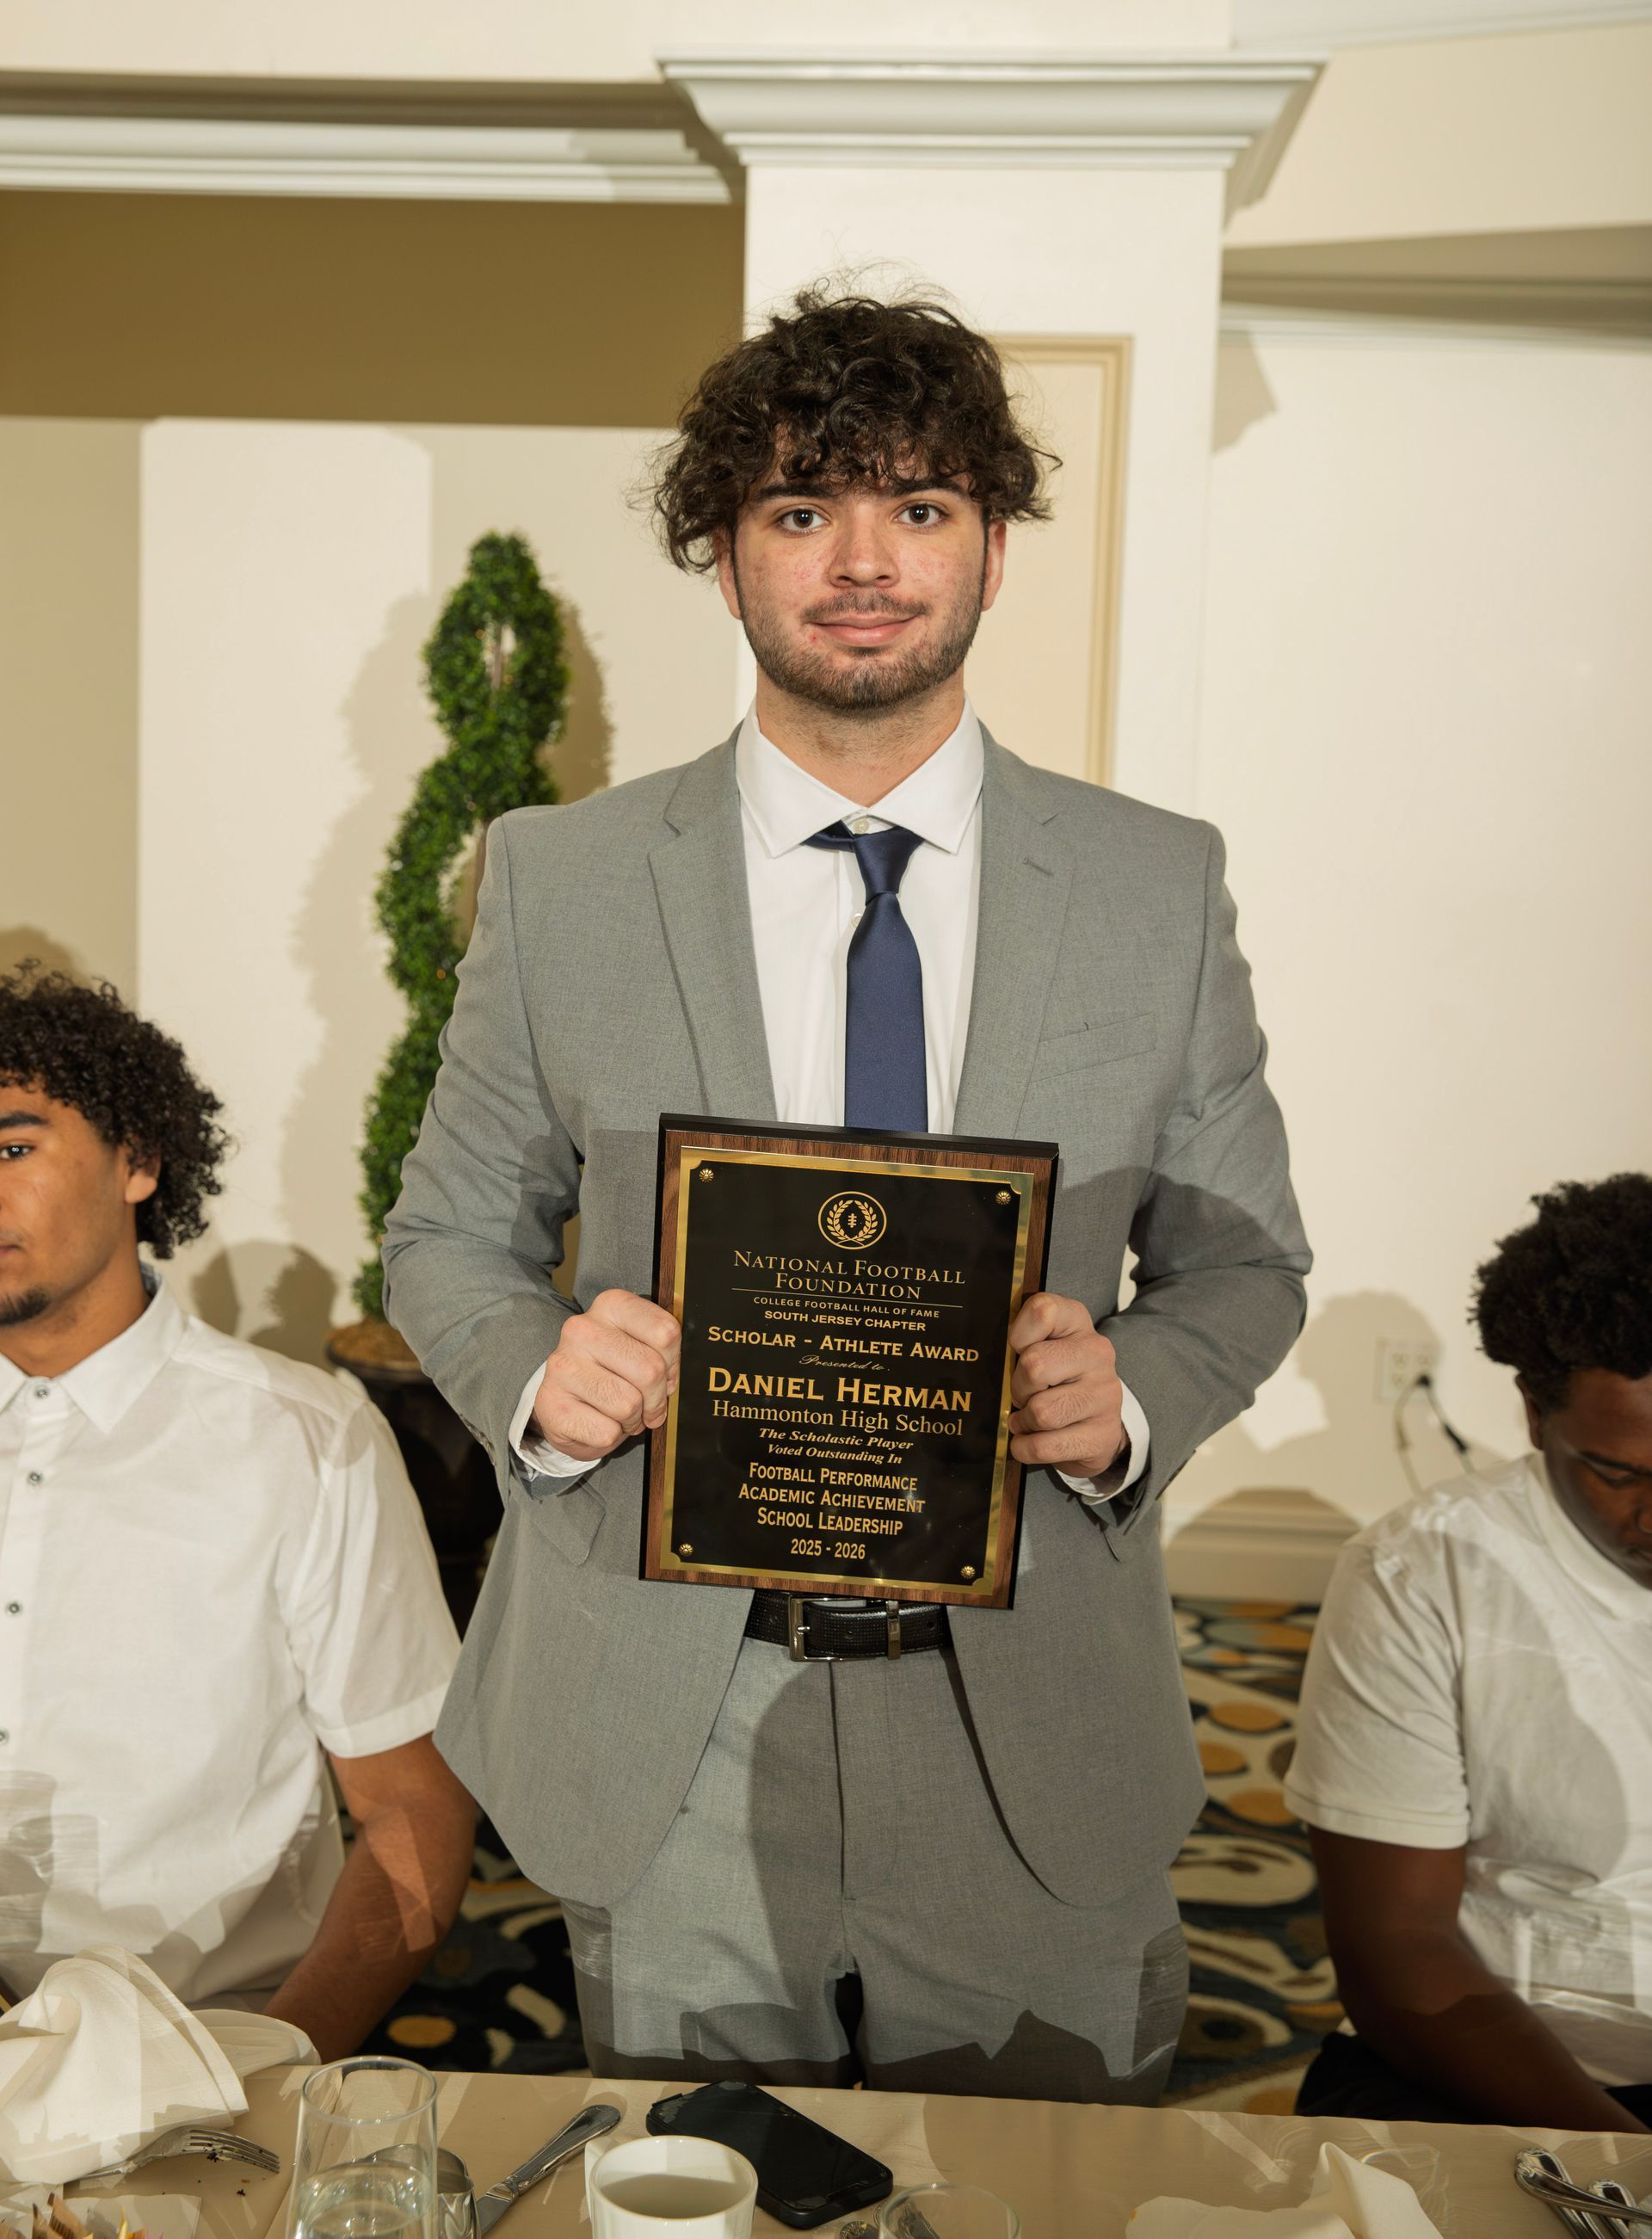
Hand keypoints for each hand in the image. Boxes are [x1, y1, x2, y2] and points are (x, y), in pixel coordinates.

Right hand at [531, 1288, 680, 1462]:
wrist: (564, 1402)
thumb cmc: (610, 1373)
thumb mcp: (638, 1347)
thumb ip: (660, 1351)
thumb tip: (674, 1380)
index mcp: (611, 1305)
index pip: (666, 1332)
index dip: (673, 1364)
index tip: (665, 1375)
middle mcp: (582, 1329)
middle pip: (650, 1370)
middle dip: (656, 1398)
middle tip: (648, 1405)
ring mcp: (563, 1366)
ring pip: (628, 1404)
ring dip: (633, 1419)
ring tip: (622, 1413)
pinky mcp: (551, 1403)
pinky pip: (606, 1431)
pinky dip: (612, 1436)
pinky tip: (599, 1422)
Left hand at [1007, 1291, 1125, 1480]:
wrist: (1097, 1419)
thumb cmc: (1056, 1376)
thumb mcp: (1041, 1345)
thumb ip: (1019, 1340)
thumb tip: (985, 1357)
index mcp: (1077, 1322)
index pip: (1043, 1311)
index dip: (1018, 1336)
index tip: (1018, 1351)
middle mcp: (1097, 1353)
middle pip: (1035, 1365)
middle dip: (1018, 1387)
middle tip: (1021, 1395)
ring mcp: (1105, 1394)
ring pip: (1041, 1412)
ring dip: (1024, 1421)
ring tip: (1027, 1419)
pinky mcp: (1102, 1434)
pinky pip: (1045, 1446)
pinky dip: (1026, 1447)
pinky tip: (1030, 1439)